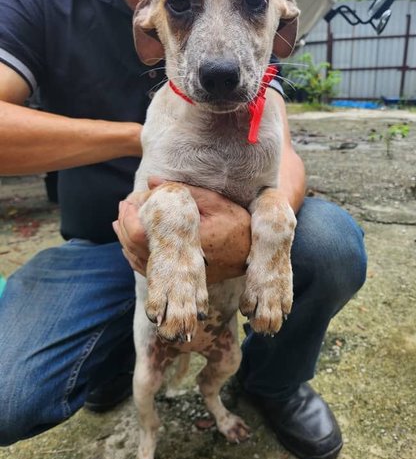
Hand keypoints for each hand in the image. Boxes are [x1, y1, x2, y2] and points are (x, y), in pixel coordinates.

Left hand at [112, 178, 251, 282]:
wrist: (252, 255)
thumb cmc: (238, 226)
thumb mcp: (216, 202)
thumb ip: (185, 191)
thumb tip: (153, 181)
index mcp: (185, 240)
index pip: (143, 232)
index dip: (130, 217)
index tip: (129, 200)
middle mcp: (179, 261)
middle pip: (135, 247)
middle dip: (125, 225)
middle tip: (123, 206)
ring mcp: (178, 273)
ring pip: (139, 260)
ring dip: (126, 240)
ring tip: (121, 222)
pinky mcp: (180, 278)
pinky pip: (149, 270)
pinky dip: (135, 256)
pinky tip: (131, 244)